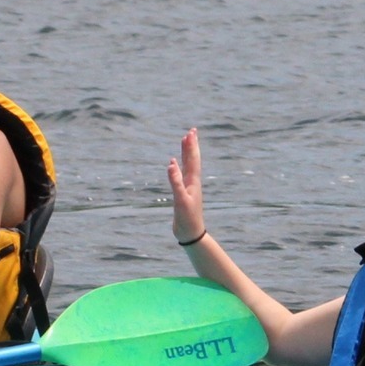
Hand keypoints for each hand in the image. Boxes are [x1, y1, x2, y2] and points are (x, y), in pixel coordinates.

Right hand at [168, 127, 205, 244]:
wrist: (191, 234)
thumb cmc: (188, 219)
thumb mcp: (181, 200)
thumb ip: (176, 182)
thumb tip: (171, 164)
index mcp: (193, 182)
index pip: (193, 160)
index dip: (191, 146)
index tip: (191, 132)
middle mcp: (192, 182)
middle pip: (192, 159)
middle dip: (191, 145)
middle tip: (191, 131)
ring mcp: (187, 187)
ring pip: (187, 165)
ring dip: (186, 153)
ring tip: (185, 141)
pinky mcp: (182, 193)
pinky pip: (180, 175)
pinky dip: (177, 167)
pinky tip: (173, 163)